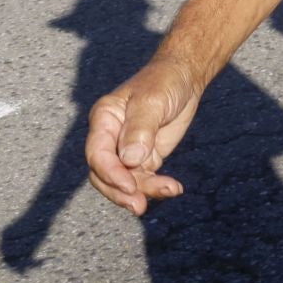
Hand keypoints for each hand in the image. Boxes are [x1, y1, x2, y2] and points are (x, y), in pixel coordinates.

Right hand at [85, 57, 202, 215]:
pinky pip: (143, 178)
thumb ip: (140, 129)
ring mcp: (126, 150)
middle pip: (105, 174)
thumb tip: (129, 160)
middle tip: (139, 205)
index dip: (111, 173)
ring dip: (142, 191)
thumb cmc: (164, 82)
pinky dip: (155, 186)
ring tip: (168, 191)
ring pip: (124, 180)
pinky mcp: (144, 157)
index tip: (130, 186)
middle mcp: (110, 137)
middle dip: (121, 191)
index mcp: (104, 120)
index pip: (98, 154)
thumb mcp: (152, 101)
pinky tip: (173, 188)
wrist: (184, 78)